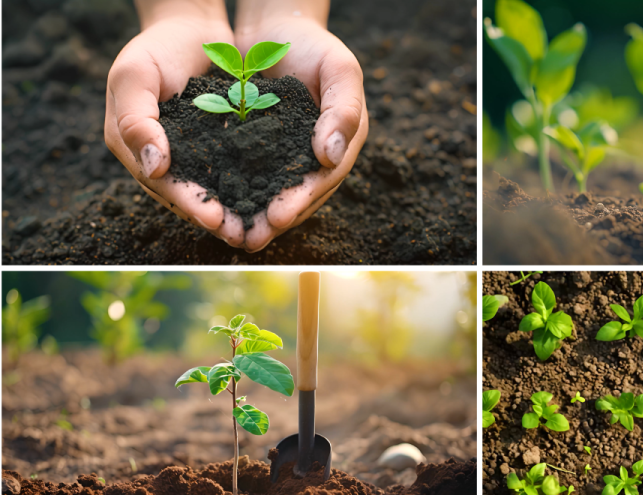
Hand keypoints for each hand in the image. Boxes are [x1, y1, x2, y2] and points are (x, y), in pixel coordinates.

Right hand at [104, 7, 249, 246]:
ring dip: (237, 211)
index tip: (216, 220)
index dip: (188, 204)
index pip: (161, 184)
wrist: (190, 27)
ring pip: (214, 190)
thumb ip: (136, 120)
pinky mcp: (218, 145)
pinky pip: (234, 171)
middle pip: (188, 196)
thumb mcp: (135, 75)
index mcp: (131, 145)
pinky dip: (251, 187)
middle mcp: (159, 156)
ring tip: (262, 230)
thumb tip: (155, 168)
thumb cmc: (156, 46)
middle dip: (218, 218)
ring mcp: (190, 153)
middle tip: (245, 236)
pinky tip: (274, 200)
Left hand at [234, 16, 367, 251]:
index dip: (301, 200)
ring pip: (271, 189)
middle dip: (274, 218)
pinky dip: (234, 188)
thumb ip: (343, 112)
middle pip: (298, 193)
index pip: (323, 179)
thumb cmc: (314, 43)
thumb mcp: (340, 69)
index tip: (279, 217)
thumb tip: (329, 157)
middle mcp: (317, 154)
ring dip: (253, 212)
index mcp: (342, 142)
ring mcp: (288, 152)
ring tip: (232, 233)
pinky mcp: (259, 145)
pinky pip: (247, 171)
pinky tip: (215, 202)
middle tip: (251, 239)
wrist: (278, 23)